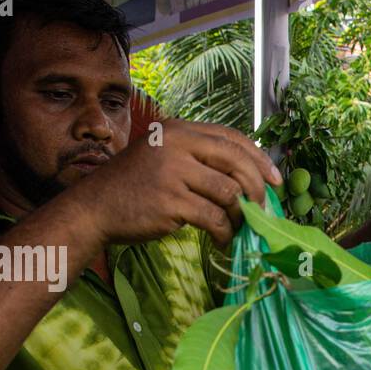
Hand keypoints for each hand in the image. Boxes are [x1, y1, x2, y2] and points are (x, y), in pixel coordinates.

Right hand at [62, 120, 281, 248]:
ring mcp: (174, 173)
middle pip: (237, 163)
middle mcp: (177, 145)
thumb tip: (249, 179)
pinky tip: (222, 239)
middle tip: (262, 209)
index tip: (275, 180)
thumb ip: (200, 159)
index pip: (232, 138)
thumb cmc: (134, 186)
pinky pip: (215, 218)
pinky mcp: (172, 202)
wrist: (94, 208)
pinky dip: (225, 232)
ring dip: (240, 215)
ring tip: (237, 227)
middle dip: (256, 189)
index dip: (259, 160)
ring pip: (229, 193)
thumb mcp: (164, 157)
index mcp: (179, 130)